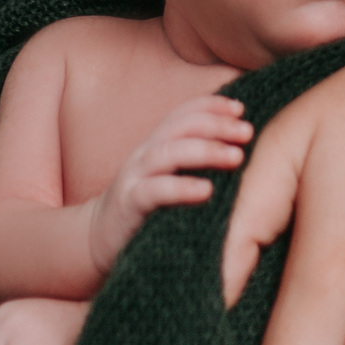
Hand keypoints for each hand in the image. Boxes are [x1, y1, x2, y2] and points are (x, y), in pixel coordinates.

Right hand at [87, 95, 252, 276]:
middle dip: (217, 125)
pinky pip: (155, 191)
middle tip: (247, 132)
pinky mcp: (128, 204)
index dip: (212, 105)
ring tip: (236, 157)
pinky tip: (206, 190)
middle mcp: (145, 152)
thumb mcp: (167, 176)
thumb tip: (238, 149)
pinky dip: (182, 188)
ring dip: (205, 150)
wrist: (96, 239)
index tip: (241, 108)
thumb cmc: (144, 208)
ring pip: (169, 152)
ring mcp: (134, 176)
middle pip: (181, 127)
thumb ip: (191, 161)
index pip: (184, 113)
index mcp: (157, 143)